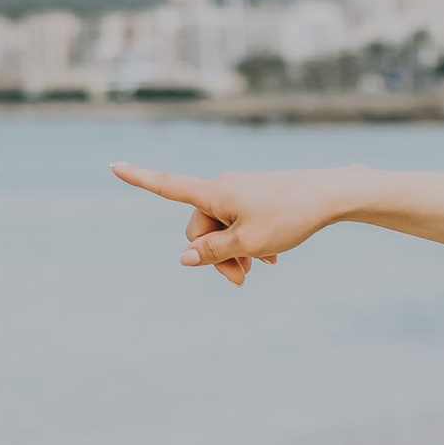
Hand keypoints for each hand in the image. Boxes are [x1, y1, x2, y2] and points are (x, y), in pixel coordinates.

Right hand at [112, 160, 355, 284]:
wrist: (330, 196)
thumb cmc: (289, 217)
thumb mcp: (248, 243)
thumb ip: (213, 252)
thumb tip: (184, 257)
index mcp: (214, 193)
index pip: (168, 185)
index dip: (139, 178)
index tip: (113, 164)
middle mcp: (222, 187)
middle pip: (200, 228)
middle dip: (214, 255)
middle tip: (243, 280)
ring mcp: (239, 191)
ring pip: (222, 228)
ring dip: (234, 251)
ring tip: (260, 268)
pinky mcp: (256, 196)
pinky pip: (240, 222)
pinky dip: (249, 241)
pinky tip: (270, 257)